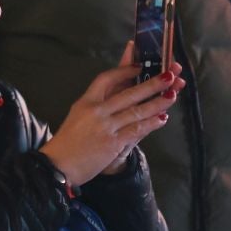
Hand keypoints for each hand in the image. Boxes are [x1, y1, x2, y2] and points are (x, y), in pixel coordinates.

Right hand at [40, 42, 181, 186]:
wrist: (58, 164)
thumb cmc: (67, 141)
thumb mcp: (77, 116)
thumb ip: (95, 106)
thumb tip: (116, 98)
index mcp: (85, 102)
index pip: (106, 79)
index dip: (124, 71)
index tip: (139, 66)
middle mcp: (96, 111)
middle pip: (128, 93)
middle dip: (151, 84)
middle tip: (169, 75)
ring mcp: (106, 127)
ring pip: (137, 111)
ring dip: (158, 103)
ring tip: (172, 95)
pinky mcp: (113, 142)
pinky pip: (137, 129)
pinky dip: (151, 123)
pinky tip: (162, 118)